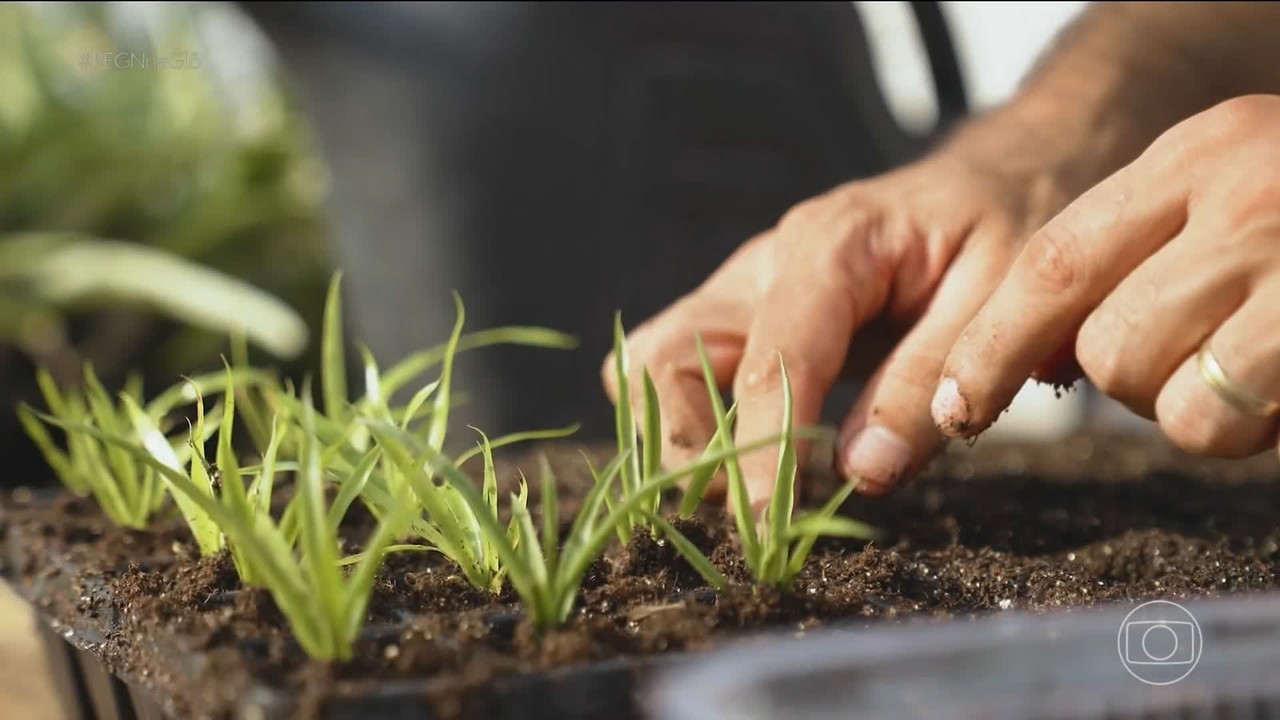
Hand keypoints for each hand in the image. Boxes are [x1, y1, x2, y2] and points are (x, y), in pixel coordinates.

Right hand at [602, 144, 1071, 509]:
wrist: (991, 182)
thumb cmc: (1005, 228)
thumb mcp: (1000, 299)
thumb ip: (927, 381)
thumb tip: (862, 472)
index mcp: (829, 247)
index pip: (770, 364)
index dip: (763, 452)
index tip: (770, 527)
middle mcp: (764, 265)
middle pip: (668, 356)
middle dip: (688, 445)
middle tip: (751, 515)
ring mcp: (742, 289)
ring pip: (653, 362)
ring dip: (676, 437)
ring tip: (742, 497)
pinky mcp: (741, 317)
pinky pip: (676, 369)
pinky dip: (687, 422)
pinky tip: (740, 463)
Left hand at [934, 95, 1279, 457]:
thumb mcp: (1234, 202)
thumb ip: (1144, 252)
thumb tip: (1031, 352)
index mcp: (1199, 153)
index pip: (1053, 261)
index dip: (992, 346)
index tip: (954, 408)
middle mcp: (1245, 190)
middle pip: (1100, 341)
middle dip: (1132, 380)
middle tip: (1203, 359)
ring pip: (1155, 389)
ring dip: (1193, 408)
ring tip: (1261, 369)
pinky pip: (1223, 417)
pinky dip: (1248, 429)